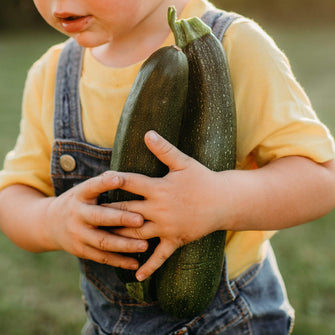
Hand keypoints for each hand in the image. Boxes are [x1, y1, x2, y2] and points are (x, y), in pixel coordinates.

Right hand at [45, 171, 147, 269]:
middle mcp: (77, 215)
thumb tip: (123, 175)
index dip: (104, 183)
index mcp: (79, 195)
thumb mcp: (83, 190)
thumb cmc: (78, 202)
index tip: (119, 178)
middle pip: (99, 217)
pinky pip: (102, 257)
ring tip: (144, 245)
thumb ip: (101, 183)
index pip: (91, 187)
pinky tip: (135, 264)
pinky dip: (119, 261)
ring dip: (124, 245)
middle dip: (120, 219)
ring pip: (103, 242)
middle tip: (140, 219)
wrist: (50, 225)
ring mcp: (78, 235)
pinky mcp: (81, 251)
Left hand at [109, 131, 226, 280]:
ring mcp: (166, 227)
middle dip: (107, 212)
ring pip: (136, 235)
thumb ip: (164, 149)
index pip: (129, 183)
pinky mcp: (175, 240)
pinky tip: (136, 276)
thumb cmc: (203, 180)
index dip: (112, 180)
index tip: (96, 181)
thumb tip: (148, 133)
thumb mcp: (183, 162)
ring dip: (118, 237)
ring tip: (101, 238)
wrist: (224, 201)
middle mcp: (158, 209)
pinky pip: (160, 257)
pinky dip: (148, 267)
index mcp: (158, 188)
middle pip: (126, 211)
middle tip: (88, 214)